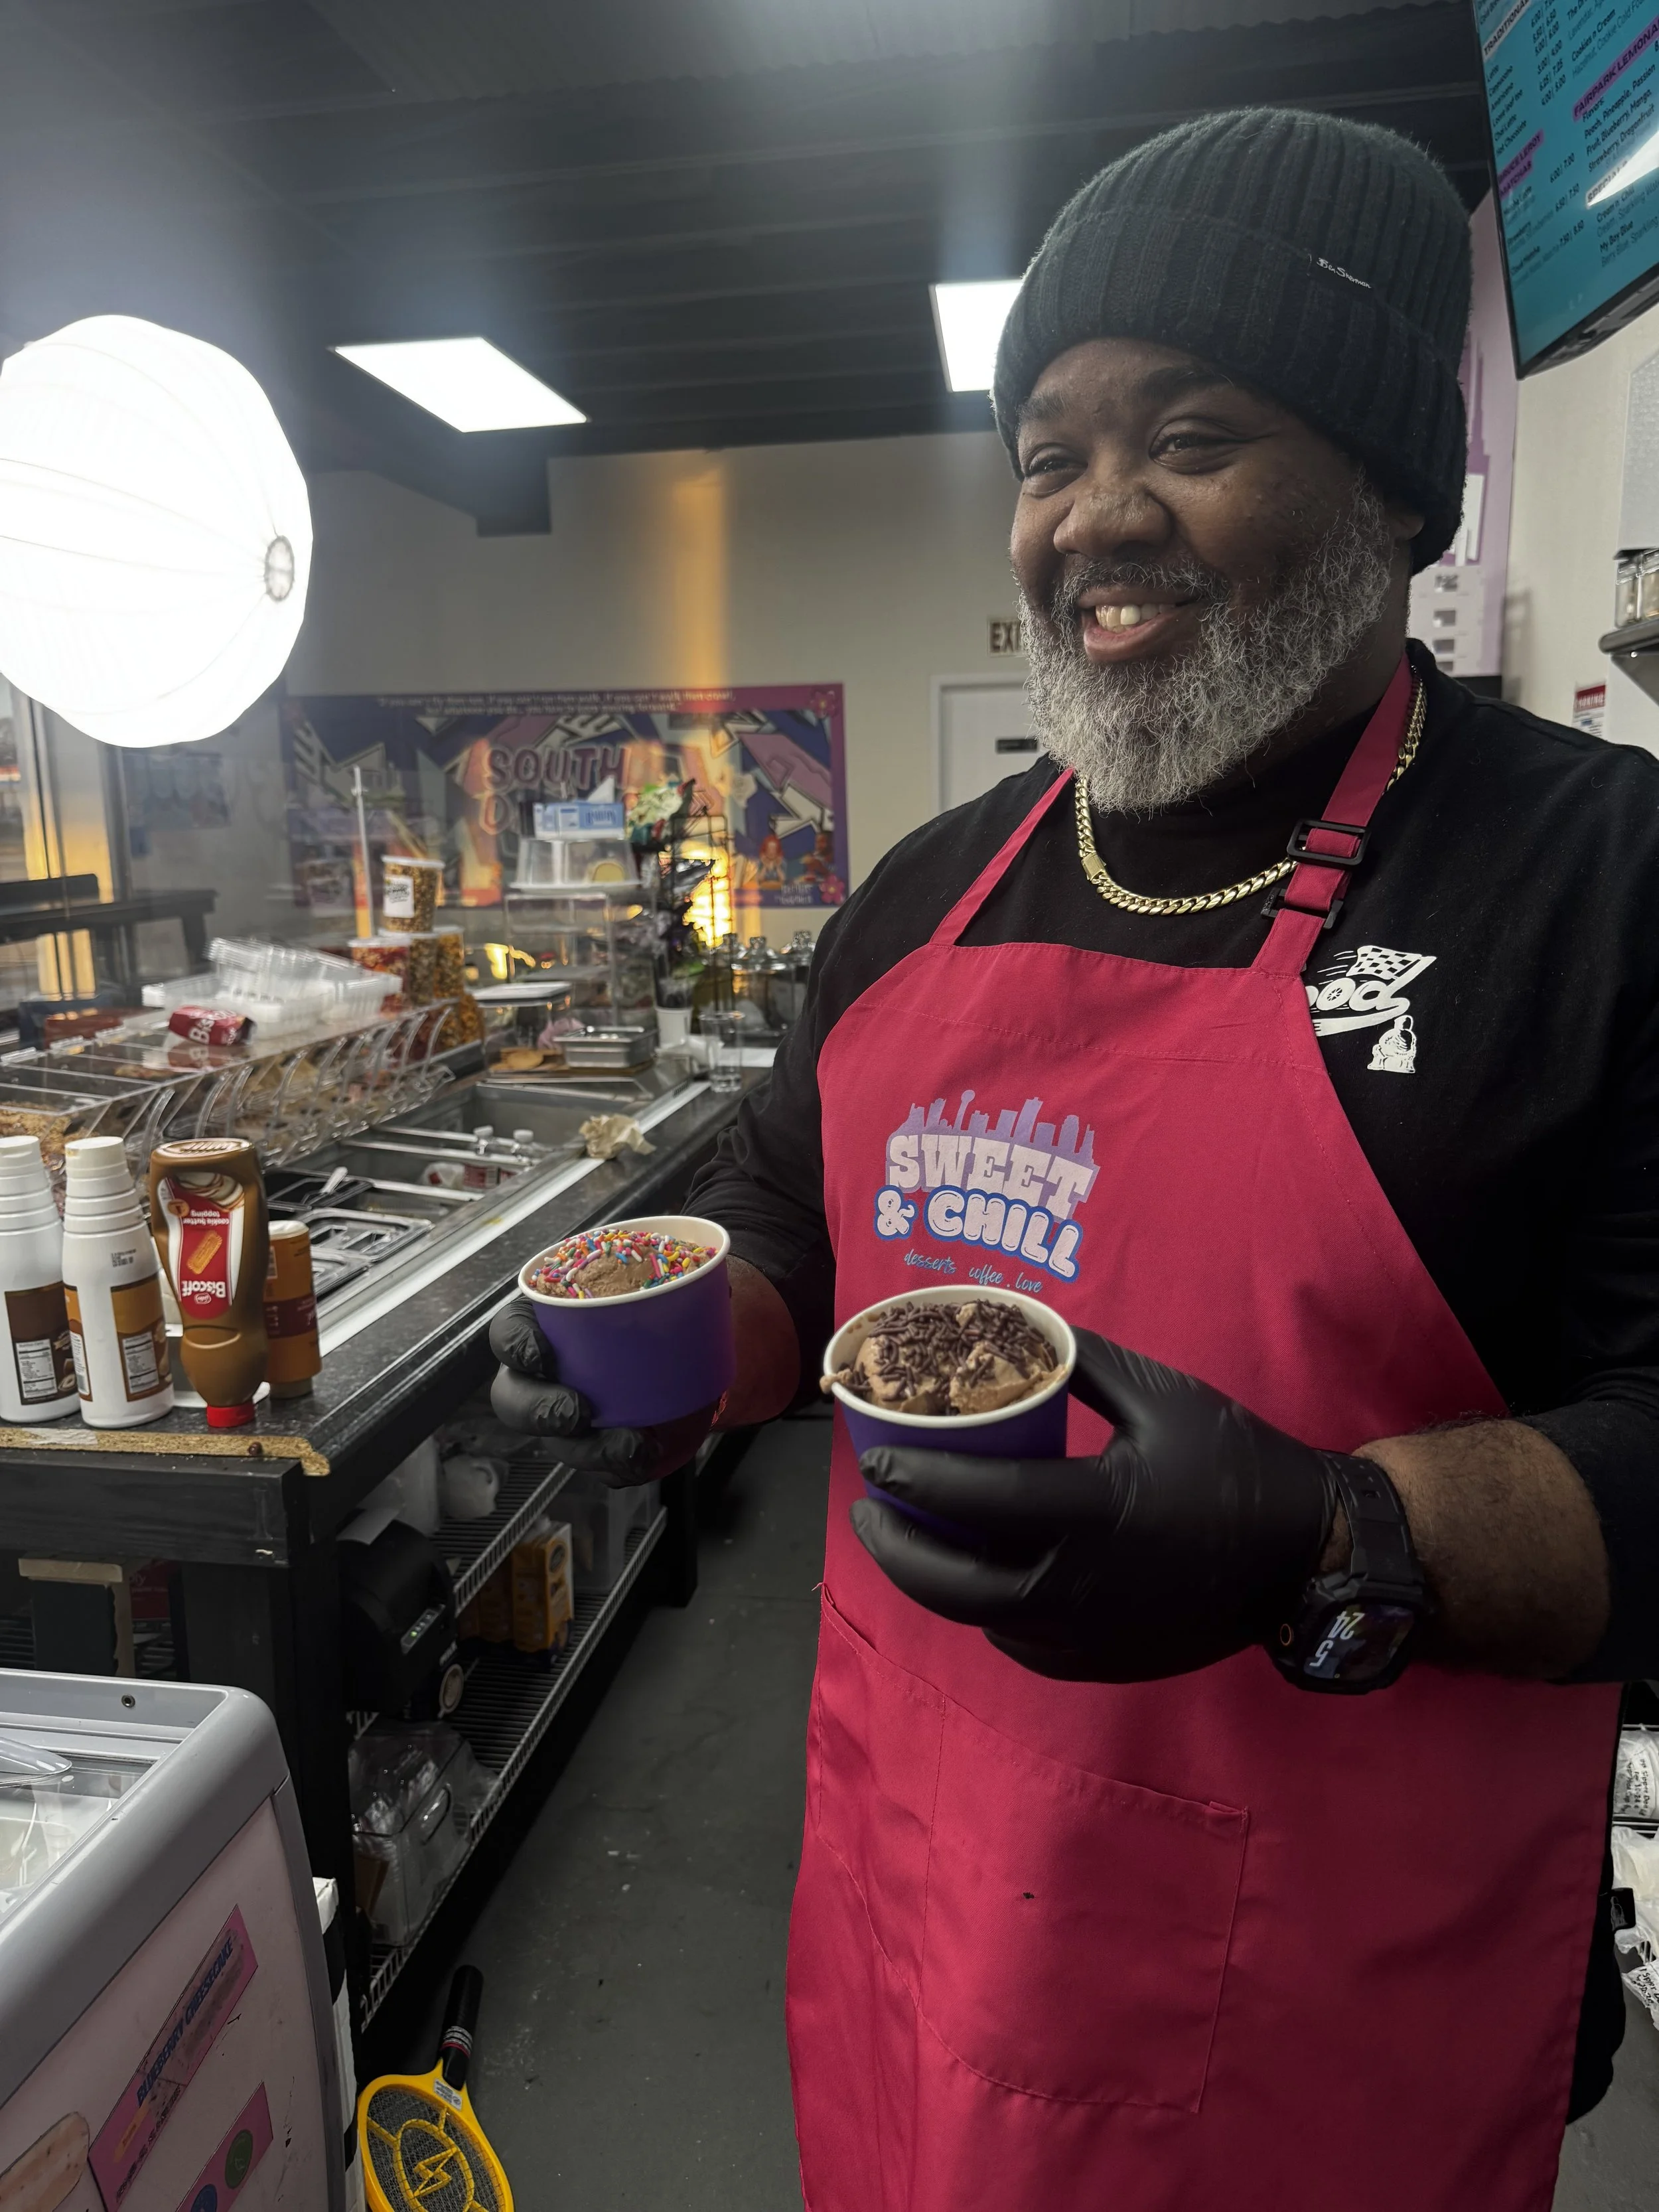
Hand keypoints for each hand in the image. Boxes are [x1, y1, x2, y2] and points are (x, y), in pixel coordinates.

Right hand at [488, 1297, 715, 1486]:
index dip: (515, 1345)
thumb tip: (706, 1268)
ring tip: (631, 1447)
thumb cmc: (648, 1309)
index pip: (508, 1334)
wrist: (682, 1352)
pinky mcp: (594, 1446)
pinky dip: (620, 1468)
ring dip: (590, 1450)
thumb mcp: (652, 1285)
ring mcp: (565, 1416)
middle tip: (576, 1413)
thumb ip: (662, 1276)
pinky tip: (644, 1458)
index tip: (541, 1354)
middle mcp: (543, 1375)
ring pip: (557, 1444)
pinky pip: (597, 1469)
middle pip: (515, 1399)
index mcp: (543, 1324)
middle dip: (540, 1411)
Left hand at [850, 1329, 1343, 1680]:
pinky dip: (985, 1611)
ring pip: (979, 1616)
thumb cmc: (1236, 1464)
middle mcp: (1079, 1586)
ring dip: (932, 1580)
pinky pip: (1019, 1642)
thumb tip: (1016, 1327)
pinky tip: (974, 1580)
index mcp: (1093, 1513)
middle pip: (952, 1581)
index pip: (976, 1500)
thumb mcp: (1161, 1394)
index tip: (876, 1456)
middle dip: (895, 1546)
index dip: (915, 1477)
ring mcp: (1089, 1635)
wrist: (1305, 1554)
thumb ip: (1081, 1362)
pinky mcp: (1103, 1662)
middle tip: (867, 1509)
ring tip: (906, 1539)